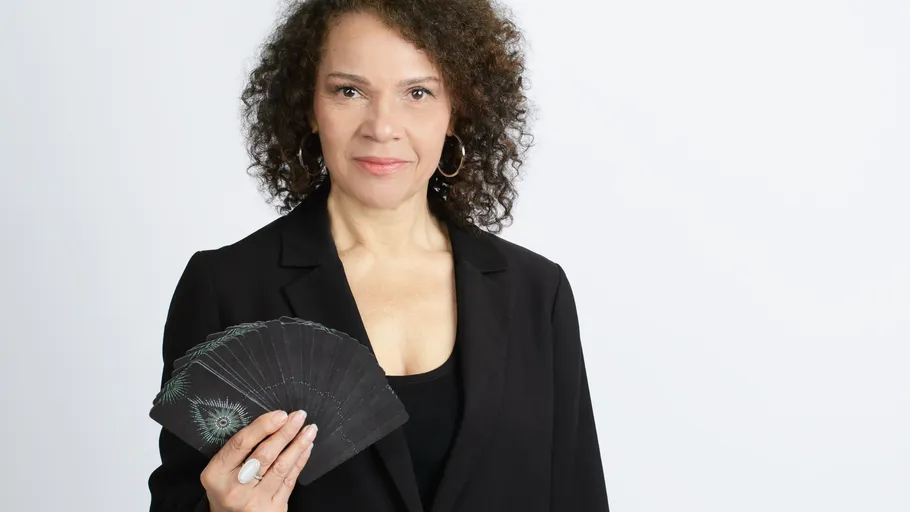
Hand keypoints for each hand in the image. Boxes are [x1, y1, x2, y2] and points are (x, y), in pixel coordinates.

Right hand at [201, 410, 317, 511]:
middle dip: (285, 432)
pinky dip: (300, 461)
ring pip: (281, 467)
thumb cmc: (227, 489)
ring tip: (308, 430)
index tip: (280, 415)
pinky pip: (290, 480)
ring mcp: (255, 500)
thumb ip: (239, 450)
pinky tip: (306, 448)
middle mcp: (235, 488)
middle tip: (298, 417)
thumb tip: (270, 424)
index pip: (241, 444)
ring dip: (298, 445)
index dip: (263, 426)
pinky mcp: (273, 508)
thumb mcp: (221, 470)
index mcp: (217, 474)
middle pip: (264, 454)